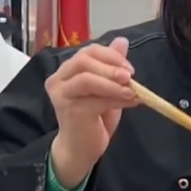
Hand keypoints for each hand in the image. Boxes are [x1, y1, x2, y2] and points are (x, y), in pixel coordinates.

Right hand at [47, 37, 135, 188]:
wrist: (81, 149)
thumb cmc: (93, 118)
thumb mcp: (106, 89)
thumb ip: (111, 66)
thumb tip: (122, 41)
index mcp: (67, 70)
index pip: (88, 51)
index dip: (111, 56)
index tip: (130, 69)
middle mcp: (58, 79)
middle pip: (84, 60)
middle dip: (111, 66)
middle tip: (131, 77)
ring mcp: (61, 95)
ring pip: (88, 79)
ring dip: (113, 83)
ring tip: (132, 91)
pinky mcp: (69, 110)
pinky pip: (95, 100)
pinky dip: (116, 98)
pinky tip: (131, 102)